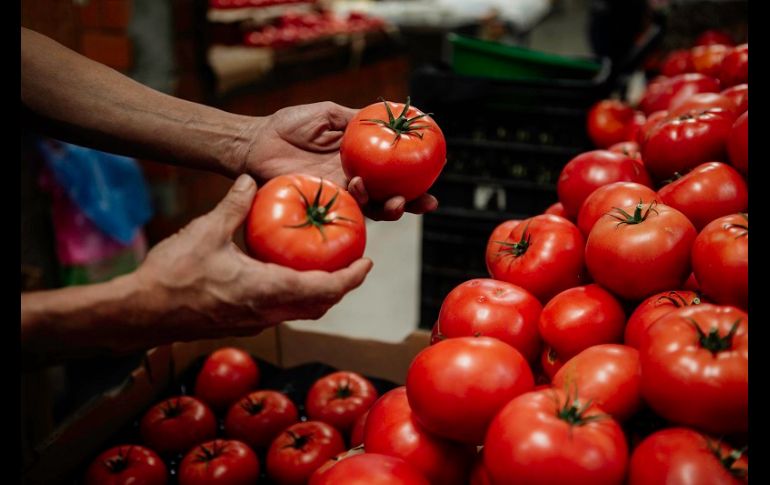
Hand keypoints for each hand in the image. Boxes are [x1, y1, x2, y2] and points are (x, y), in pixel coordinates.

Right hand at [134, 174, 372, 342]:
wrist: (140, 313)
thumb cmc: (173, 275)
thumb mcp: (207, 231)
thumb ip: (235, 204)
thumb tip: (253, 180)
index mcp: (268, 289)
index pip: (326, 289)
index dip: (351, 278)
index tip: (368, 263)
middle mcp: (268, 311)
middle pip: (320, 305)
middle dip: (341, 286)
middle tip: (353, 264)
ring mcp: (255, 321)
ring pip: (301, 311)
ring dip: (320, 294)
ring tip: (326, 268)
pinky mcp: (241, 324)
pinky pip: (281, 312)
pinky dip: (296, 297)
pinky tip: (286, 276)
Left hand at [244, 102, 437, 220]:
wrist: (256, 143)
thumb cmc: (288, 126)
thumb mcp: (329, 114)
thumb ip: (357, 119)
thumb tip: (388, 112)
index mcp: (361, 159)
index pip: (395, 169)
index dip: (417, 172)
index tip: (437, 168)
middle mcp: (355, 179)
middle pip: (392, 195)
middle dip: (413, 202)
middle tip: (428, 202)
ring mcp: (340, 194)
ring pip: (373, 208)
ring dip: (390, 208)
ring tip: (398, 203)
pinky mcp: (323, 203)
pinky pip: (347, 209)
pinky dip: (358, 202)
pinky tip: (361, 189)